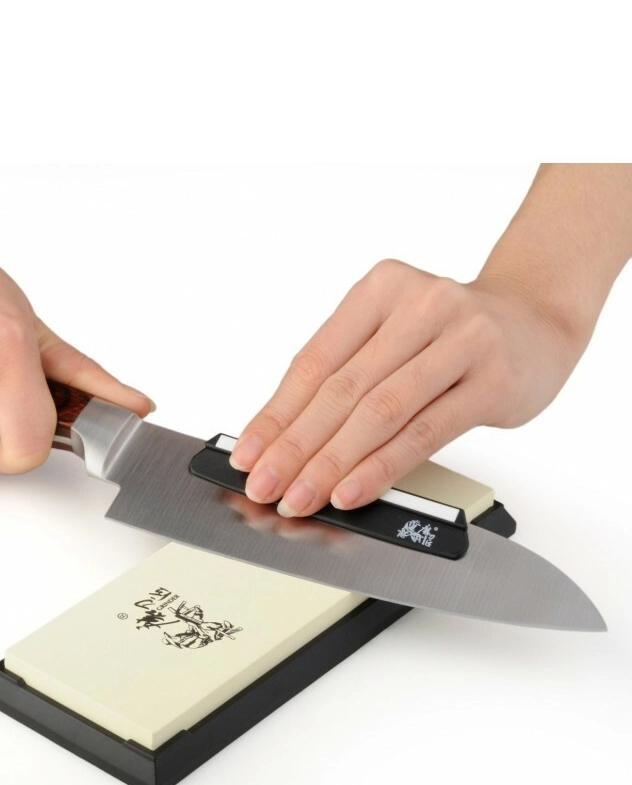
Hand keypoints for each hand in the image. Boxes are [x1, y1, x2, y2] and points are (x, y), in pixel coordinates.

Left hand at [230, 259, 582, 514]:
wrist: (537, 320)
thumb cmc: (450, 335)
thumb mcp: (391, 335)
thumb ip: (343, 375)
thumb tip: (279, 437)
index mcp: (379, 289)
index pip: (313, 362)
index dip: (275, 414)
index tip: (246, 454)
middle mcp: (419, 305)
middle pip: (340, 389)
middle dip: (294, 446)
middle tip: (264, 485)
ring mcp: (461, 340)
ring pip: (379, 412)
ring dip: (331, 463)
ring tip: (300, 495)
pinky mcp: (492, 380)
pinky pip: (424, 432)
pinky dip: (381, 467)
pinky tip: (351, 491)